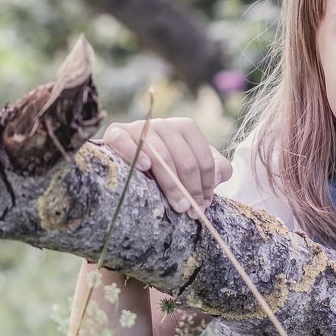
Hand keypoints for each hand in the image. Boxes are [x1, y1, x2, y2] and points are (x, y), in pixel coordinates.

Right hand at [103, 118, 231, 212]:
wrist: (130, 154)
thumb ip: (215, 167)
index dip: (207, 184)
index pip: (202, 158)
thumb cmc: (168, 164)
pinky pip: (123, 140)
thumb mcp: (195, 163)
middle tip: (192, 211)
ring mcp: (139, 128)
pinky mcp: (116, 133)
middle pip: (183, 159)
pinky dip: (134, 152)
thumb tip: (219, 176)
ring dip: (171, 184)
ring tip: (178, 205)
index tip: (205, 204)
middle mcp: (163, 125)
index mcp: (185, 128)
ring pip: (159, 155)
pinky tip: (144, 167)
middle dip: (191, 188)